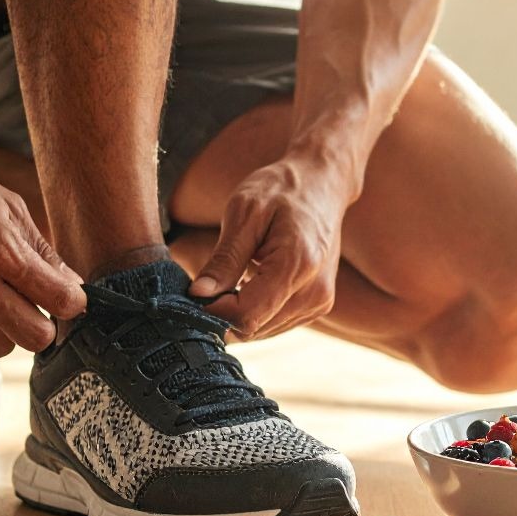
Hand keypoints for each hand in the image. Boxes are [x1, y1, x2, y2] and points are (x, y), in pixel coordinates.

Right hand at [0, 145, 86, 357]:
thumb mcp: (9, 207)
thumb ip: (42, 253)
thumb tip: (73, 289)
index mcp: (0, 249)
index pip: (60, 301)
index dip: (73, 303)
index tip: (69, 299)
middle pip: (33, 338)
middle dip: (43, 325)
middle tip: (34, 306)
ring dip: (4, 331)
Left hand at [189, 155, 350, 339]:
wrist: (322, 184)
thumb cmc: (281, 190)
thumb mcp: (244, 212)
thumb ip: (225, 258)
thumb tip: (199, 295)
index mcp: (297, 265)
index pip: (247, 315)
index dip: (213, 310)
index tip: (193, 292)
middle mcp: (315, 292)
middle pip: (253, 328)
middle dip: (223, 312)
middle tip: (208, 283)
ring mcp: (320, 302)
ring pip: (262, 331)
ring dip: (238, 314)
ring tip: (230, 279)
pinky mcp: (318, 306)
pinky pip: (275, 324)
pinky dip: (255, 311)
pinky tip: (249, 284)